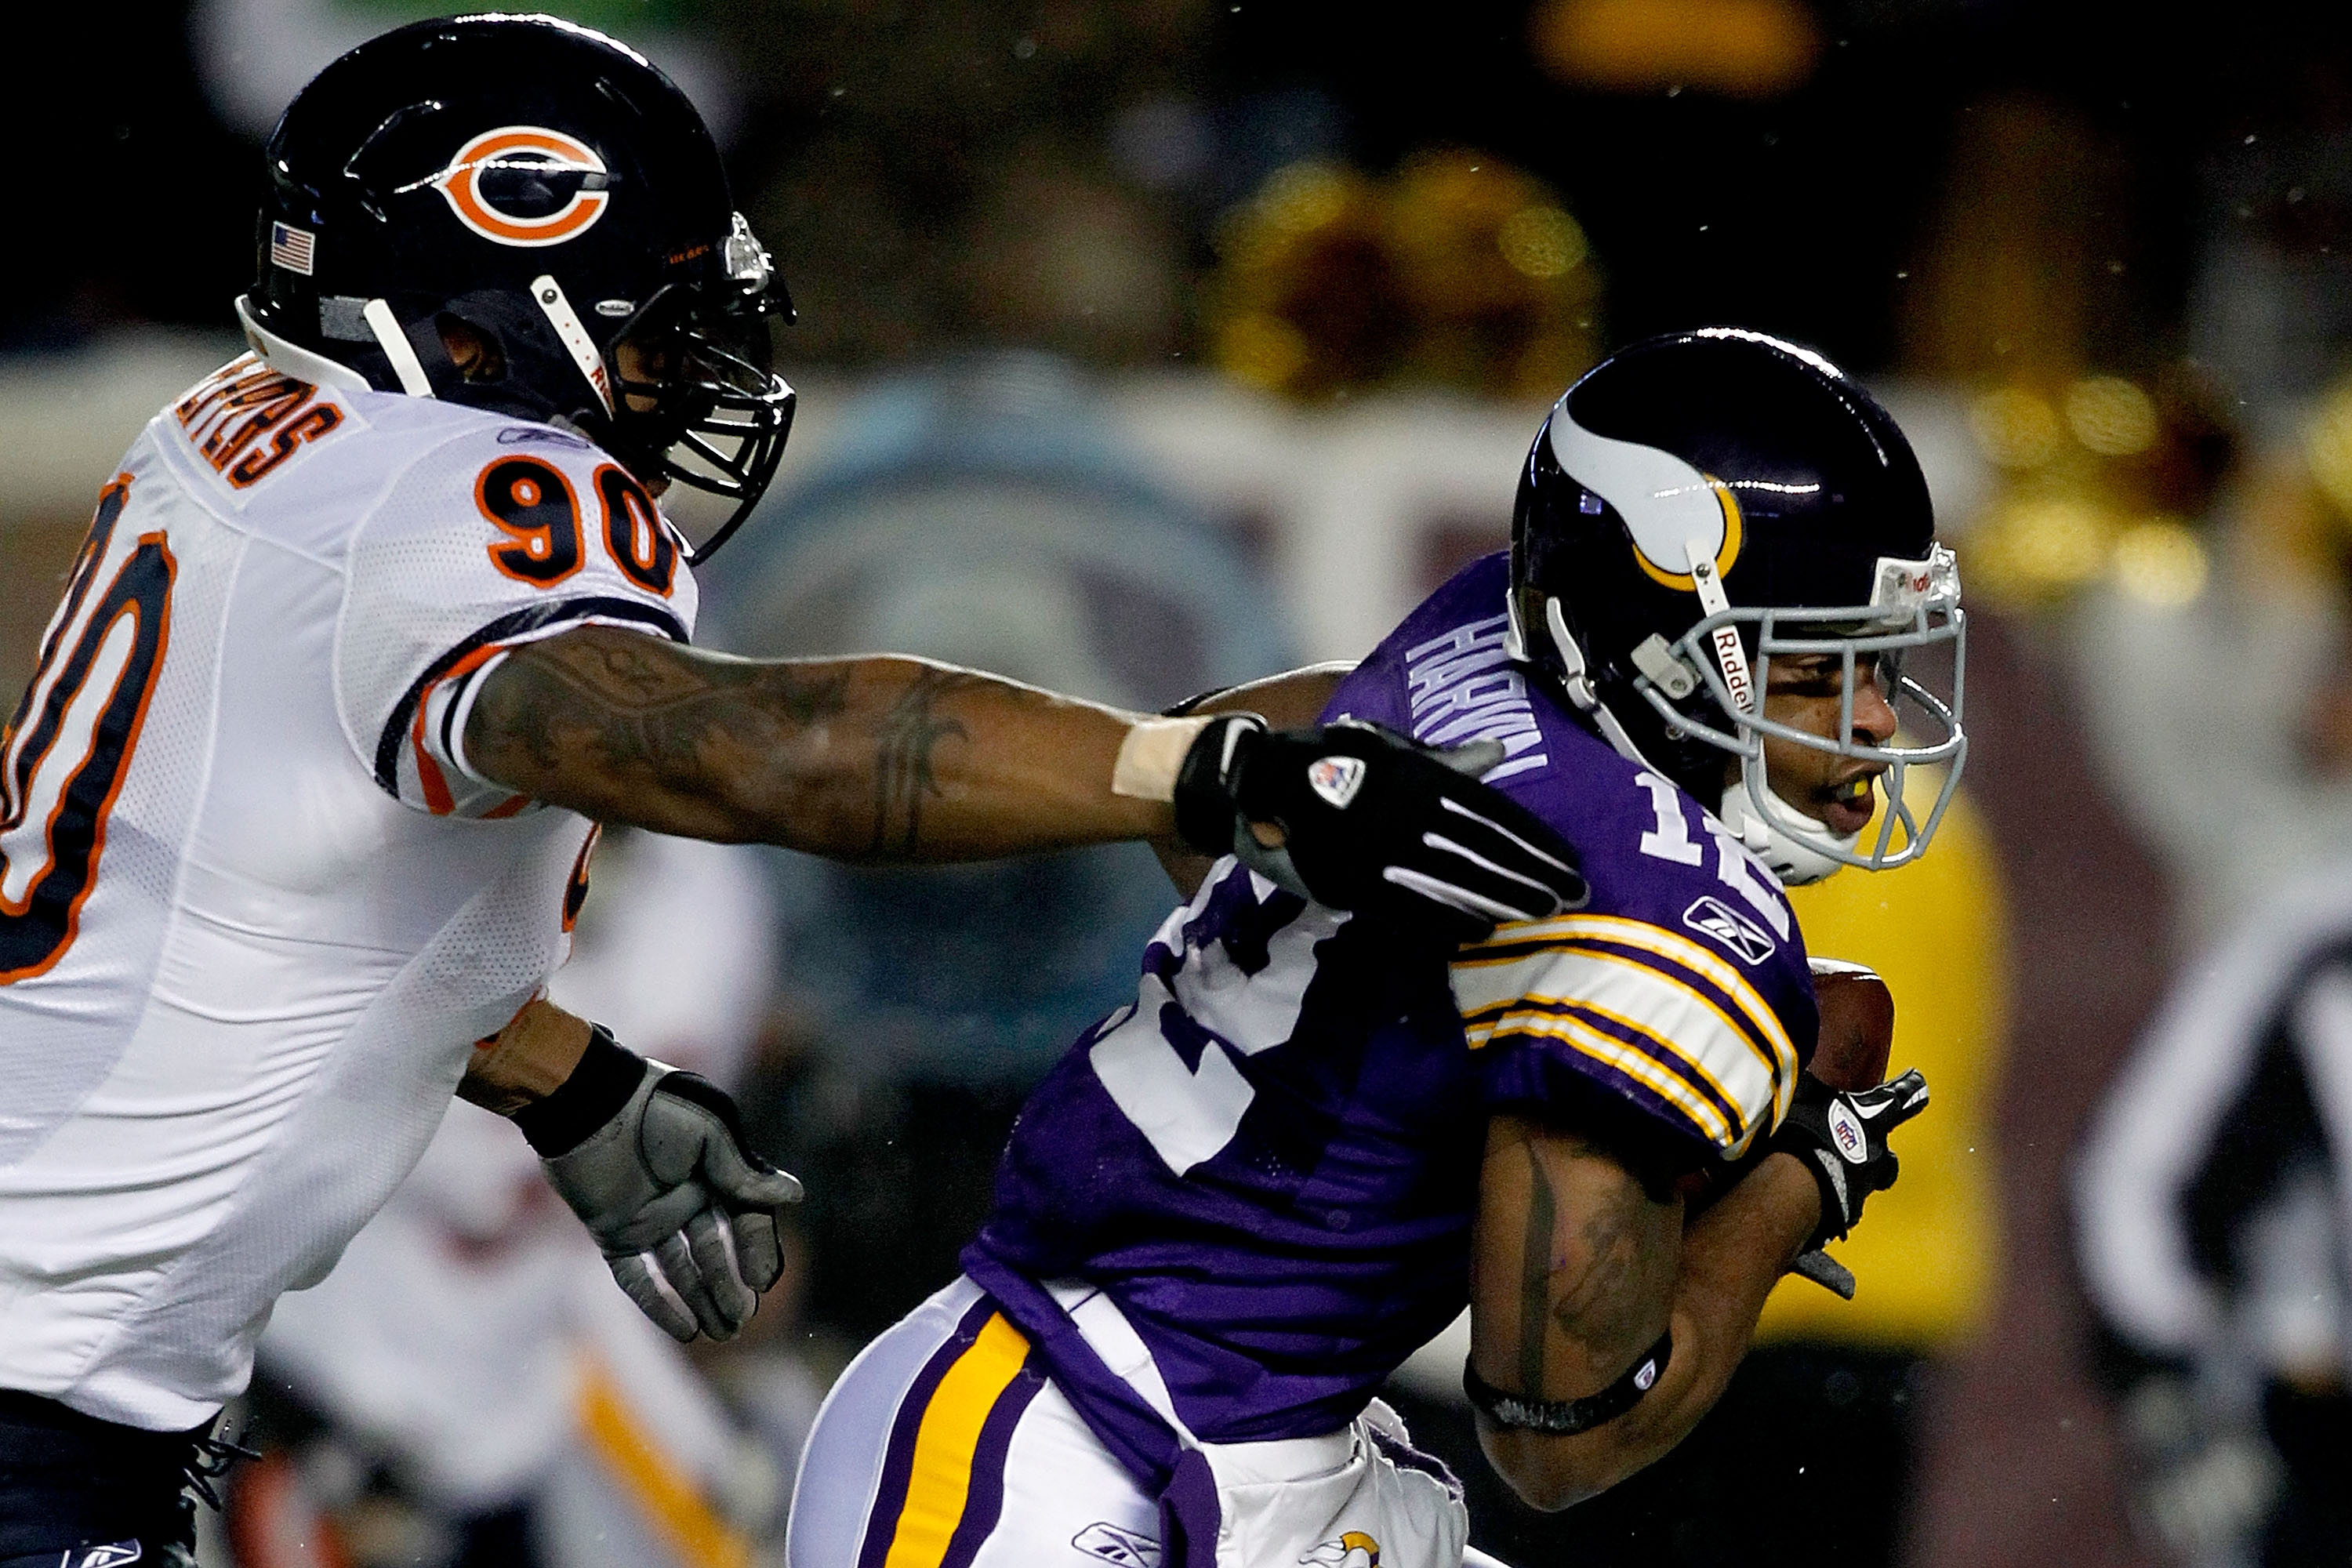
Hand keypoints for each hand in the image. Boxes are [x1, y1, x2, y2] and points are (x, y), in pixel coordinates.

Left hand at [540, 1066, 803, 1341]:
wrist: (586, 1104)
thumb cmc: (653, 1107)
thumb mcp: (709, 1131)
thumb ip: (742, 1170)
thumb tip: (795, 1196)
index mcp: (715, 1172)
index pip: (744, 1220)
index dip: (756, 1251)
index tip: (762, 1283)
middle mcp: (686, 1199)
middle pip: (715, 1253)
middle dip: (730, 1289)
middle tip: (740, 1321)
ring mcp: (650, 1220)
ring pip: (682, 1271)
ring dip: (702, 1302)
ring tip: (720, 1334)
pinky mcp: (614, 1233)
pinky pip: (639, 1277)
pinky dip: (660, 1304)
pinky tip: (684, 1331)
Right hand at [1172, 716, 1585, 940]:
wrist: (1254, 783)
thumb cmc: (1327, 759)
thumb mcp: (1387, 747)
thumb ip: (1444, 758)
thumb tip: (1496, 754)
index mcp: (1417, 776)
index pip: (1491, 812)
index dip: (1533, 838)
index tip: (1569, 858)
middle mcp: (1405, 813)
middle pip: (1483, 849)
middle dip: (1532, 873)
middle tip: (1573, 894)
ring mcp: (1379, 850)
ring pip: (1454, 879)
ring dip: (1502, 898)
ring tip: (1541, 913)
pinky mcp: (1352, 883)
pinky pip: (1409, 907)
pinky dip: (1448, 920)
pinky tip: (1483, 930)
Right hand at [1765, 1067, 1927, 1250]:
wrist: (1802, 1184)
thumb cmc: (1807, 1137)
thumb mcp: (1810, 1099)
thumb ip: (1818, 1088)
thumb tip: (1812, 1073)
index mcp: (1872, 1122)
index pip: (1901, 1099)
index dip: (1910, 1089)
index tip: (1919, 1081)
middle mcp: (1877, 1155)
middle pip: (1889, 1155)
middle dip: (1879, 1152)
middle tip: (1861, 1147)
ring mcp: (1866, 1184)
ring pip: (1871, 1180)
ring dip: (1859, 1176)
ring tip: (1836, 1174)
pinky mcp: (1850, 1208)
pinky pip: (1849, 1200)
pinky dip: (1839, 1195)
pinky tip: (1822, 1193)